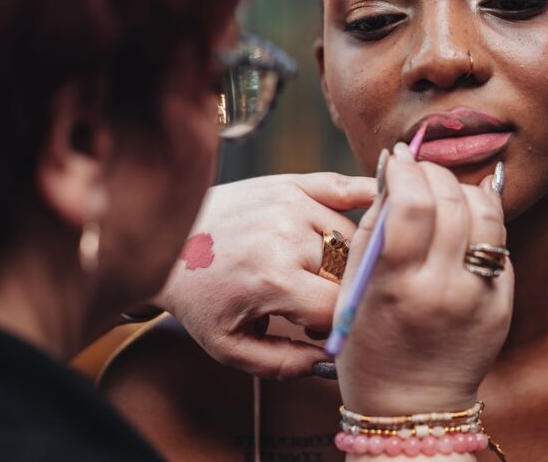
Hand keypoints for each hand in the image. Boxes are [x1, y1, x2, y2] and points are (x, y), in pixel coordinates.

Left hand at [152, 172, 374, 378]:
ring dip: (346, 260)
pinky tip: (381, 210)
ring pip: (354, 238)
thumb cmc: (200, 298)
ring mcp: (291, 203)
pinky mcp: (290, 183)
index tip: (320, 331)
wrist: (166, 242)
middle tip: (310, 304)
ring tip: (314, 273)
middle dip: (340, 295)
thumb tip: (333, 361)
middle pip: (351, 274)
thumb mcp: (228, 347)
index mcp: (274, 280)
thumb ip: (284, 364)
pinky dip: (367, 199)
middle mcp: (287, 236)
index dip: (337, 326)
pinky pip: (344, 188)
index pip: (339, 309)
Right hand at [336, 147, 512, 414]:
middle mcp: (445, 289)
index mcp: (398, 285)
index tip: (397, 158)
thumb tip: (392, 174)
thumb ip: (373, 226)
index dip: (405, 170)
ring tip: (443, 190)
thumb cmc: (371, 342)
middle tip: (418, 169)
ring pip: (486, 214)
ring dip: (463, 189)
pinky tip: (463, 219)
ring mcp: (480, 297)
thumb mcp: (356, 285)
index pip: (412, 203)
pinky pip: (499, 244)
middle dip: (432, 172)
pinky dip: (481, 221)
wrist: (411, 403)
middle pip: (451, 201)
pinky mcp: (503, 303)